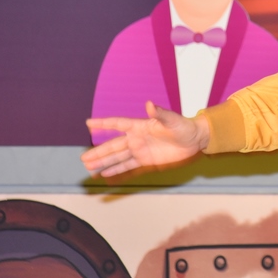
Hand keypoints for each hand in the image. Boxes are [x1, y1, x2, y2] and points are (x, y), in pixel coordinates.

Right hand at [81, 101, 209, 177]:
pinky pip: (128, 165)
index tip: (88, 123)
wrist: (194, 140)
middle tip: (83, 157)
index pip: (118, 124)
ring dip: (104, 162)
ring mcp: (140, 149)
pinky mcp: (146, 160)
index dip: (103, 123)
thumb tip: (150, 104)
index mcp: (140, 126)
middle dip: (98, 152)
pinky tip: (105, 173)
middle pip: (113, 145)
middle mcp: (137, 138)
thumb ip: (160, 113)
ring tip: (89, 166)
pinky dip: (116, 169)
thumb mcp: (172, 120)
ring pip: (118, 157)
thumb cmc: (184, 126)